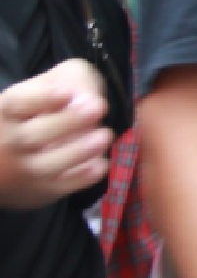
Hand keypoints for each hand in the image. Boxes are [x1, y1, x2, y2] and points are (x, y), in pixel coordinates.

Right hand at [0, 59, 110, 208]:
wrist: (8, 162)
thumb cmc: (29, 116)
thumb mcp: (34, 92)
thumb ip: (53, 86)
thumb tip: (80, 97)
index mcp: (2, 114)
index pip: (16, 105)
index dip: (41, 99)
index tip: (68, 92)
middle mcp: (5, 144)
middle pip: (31, 136)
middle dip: (67, 122)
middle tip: (99, 107)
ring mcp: (20, 172)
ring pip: (44, 166)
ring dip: (77, 151)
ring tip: (105, 135)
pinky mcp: (37, 191)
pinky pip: (59, 188)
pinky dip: (81, 178)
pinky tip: (102, 163)